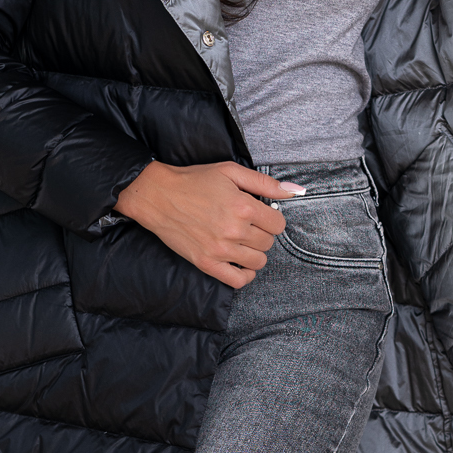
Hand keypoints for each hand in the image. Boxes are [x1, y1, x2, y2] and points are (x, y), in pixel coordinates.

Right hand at [114, 160, 304, 288]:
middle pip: (268, 243)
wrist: (158, 196)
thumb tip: (295, 190)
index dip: (272, 218)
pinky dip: (244, 275)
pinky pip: (238, 280)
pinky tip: (240, 262)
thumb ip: (264, 182)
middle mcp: (234, 230)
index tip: (261, 215)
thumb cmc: (193, 181)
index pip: (278, 224)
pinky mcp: (207, 263)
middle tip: (247, 225)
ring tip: (242, 241)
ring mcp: (220, 250)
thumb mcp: (230, 172)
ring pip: (258, 262)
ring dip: (255, 252)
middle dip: (262, 233)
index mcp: (243, 206)